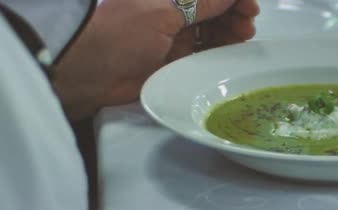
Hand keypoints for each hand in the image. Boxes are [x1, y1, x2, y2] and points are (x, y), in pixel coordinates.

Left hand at [53, 0, 258, 119]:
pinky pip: (203, 53)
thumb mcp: (163, 10)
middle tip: (247, 25)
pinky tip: (230, 52)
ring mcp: (172, 36)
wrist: (87, 74)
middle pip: (211, 9)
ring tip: (242, 37)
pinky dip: (218, 51)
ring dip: (229, 32)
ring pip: (211, 31)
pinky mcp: (173, 61)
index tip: (249, 6)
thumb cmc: (120, 34)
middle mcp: (171, 10)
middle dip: (233, 13)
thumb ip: (201, 1)